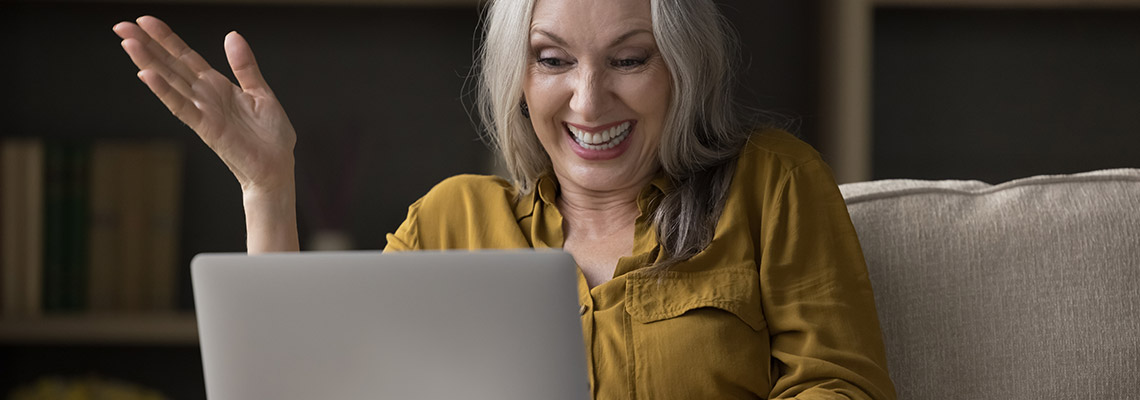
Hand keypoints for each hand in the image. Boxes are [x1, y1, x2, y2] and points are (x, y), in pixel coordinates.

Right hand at [113, 16, 296, 193]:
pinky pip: (182, 107)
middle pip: (171, 65)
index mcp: (217, 86)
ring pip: (170, 82)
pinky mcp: (207, 128)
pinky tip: (147, 75)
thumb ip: (245, 66)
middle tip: (121, 26)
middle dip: (147, 45)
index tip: (144, 20)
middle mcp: (205, 96)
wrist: (277, 167)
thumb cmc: (270, 136)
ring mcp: (203, 111)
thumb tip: (231, 34)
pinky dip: (164, 91)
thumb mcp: (261, 92)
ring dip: (149, 62)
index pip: (185, 57)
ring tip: (128, 43)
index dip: (166, 38)